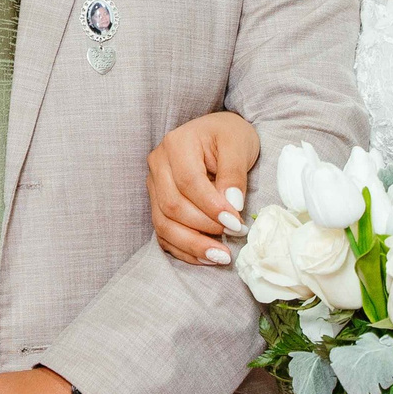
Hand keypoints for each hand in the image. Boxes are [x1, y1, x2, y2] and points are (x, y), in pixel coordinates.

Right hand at [147, 110, 259, 265]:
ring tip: (221, 256)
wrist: (217, 135)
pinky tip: (206, 258)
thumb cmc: (229, 136)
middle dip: (204, 227)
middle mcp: (158, 164)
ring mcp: (154, 185)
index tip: (236, 223)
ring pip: (163, 224)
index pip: (188, 182)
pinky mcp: (157, 203)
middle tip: (235, 235)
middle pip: (172, 206)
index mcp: (176, 144)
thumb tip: (232, 205)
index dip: (211, 207)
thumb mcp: (239, 145)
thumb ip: (234, 173)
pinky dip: (184, 250)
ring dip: (193, 245)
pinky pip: (163, 234)